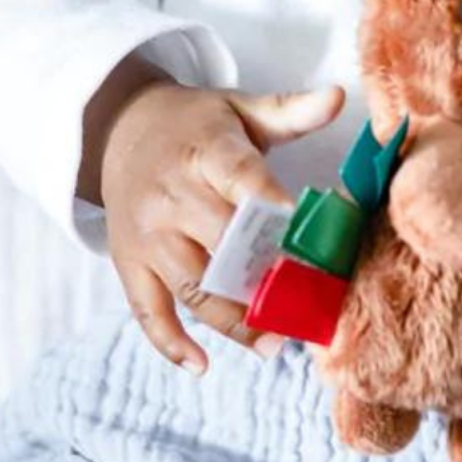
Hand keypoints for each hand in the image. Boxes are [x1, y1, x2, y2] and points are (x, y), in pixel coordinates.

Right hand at [100, 78, 344, 373]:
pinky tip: (201, 364)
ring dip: (233, 321)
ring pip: (193, 286)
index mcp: (206, 153)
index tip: (309, 236)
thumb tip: (340, 97)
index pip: (242, 180)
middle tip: (312, 305)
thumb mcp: (241, 107)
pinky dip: (170, 342)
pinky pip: (146, 310)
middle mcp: (172, 197)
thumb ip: (291, 110)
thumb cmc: (198, 124)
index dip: (274, 208)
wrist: (122, 130)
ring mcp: (148, 235)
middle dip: (266, 277)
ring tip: (276, 344)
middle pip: (222, 245)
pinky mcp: (129, 264)